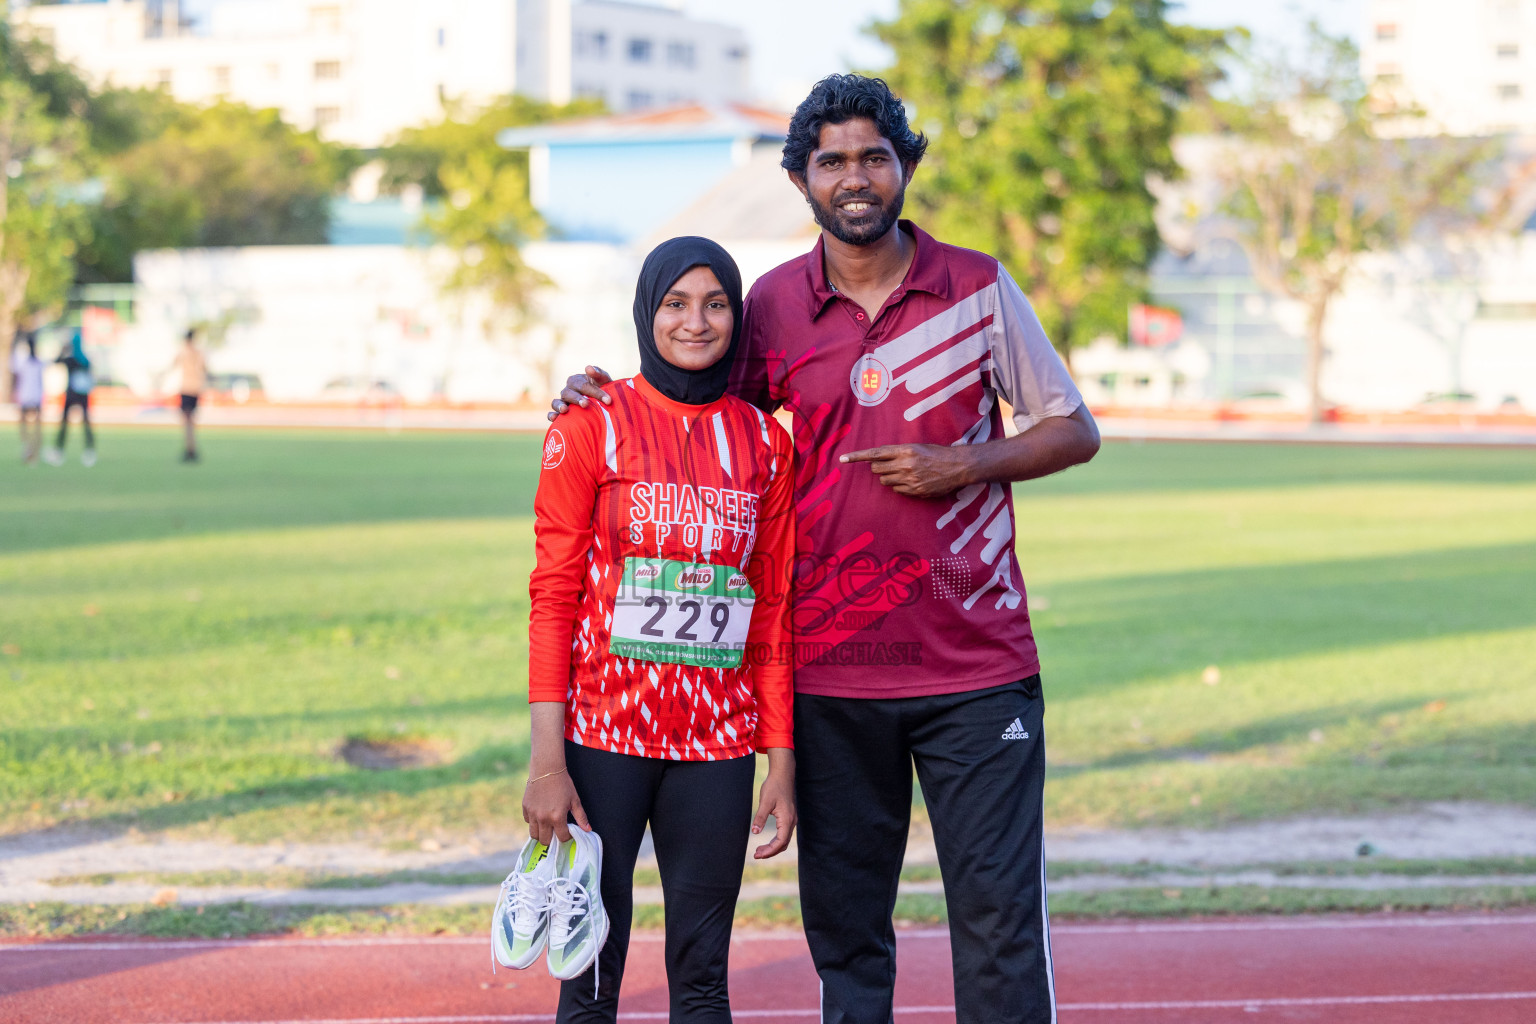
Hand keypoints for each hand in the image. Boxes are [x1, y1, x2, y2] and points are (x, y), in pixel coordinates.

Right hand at [522, 770, 590, 844]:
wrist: (547, 769)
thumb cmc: (563, 784)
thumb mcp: (575, 800)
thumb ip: (581, 817)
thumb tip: (588, 830)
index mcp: (557, 817)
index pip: (562, 837)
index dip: (567, 836)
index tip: (568, 831)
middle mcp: (543, 818)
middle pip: (545, 840)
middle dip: (552, 838)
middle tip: (556, 830)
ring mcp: (532, 814)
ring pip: (533, 834)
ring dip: (541, 833)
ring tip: (547, 826)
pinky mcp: (525, 808)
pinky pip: (528, 821)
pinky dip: (533, 821)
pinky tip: (540, 814)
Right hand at [548, 365, 614, 420]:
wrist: (603, 405)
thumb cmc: (603, 390)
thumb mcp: (604, 381)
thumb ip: (598, 374)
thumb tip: (588, 368)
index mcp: (576, 380)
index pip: (583, 385)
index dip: (595, 392)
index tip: (608, 400)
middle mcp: (567, 390)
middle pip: (568, 393)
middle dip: (577, 399)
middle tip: (586, 404)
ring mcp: (562, 402)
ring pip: (556, 402)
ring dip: (560, 405)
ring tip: (565, 409)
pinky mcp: (560, 413)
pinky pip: (552, 413)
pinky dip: (551, 415)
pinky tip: (554, 418)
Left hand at [751, 749, 796, 858]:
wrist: (783, 774)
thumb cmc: (774, 786)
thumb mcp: (765, 802)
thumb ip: (760, 818)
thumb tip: (754, 832)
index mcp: (787, 819)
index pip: (780, 842)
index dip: (769, 851)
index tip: (757, 855)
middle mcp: (792, 821)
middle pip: (783, 844)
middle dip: (770, 852)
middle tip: (756, 855)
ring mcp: (791, 819)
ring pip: (784, 840)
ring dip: (773, 847)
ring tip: (759, 850)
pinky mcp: (789, 817)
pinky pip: (784, 834)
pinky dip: (776, 841)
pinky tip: (767, 842)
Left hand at [840, 443, 974, 497]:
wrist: (958, 466)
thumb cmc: (937, 453)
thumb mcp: (917, 446)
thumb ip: (898, 451)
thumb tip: (880, 456)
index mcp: (905, 450)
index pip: (874, 453)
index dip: (856, 456)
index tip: (842, 459)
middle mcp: (904, 464)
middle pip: (876, 469)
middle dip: (878, 467)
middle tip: (890, 465)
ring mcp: (909, 479)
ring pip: (885, 481)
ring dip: (888, 477)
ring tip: (904, 473)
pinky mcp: (915, 491)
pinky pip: (897, 490)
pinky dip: (899, 486)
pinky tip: (912, 481)